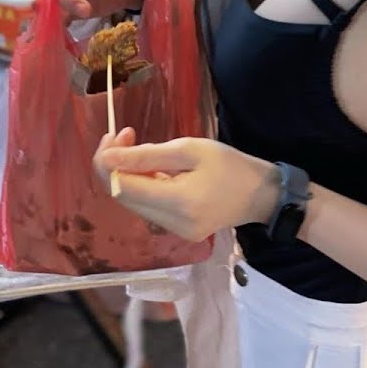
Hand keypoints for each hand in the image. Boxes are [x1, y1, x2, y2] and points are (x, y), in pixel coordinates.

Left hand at [94, 132, 279, 242]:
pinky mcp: (176, 233)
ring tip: (139, 148)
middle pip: (123, 197)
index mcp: (177, 202)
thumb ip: (148, 155)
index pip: (123, 188)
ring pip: (133, 203)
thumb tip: (107, 158)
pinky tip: (152, 169)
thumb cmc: (229, 165)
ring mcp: (173, 232)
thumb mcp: (191, 150)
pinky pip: (148, 208)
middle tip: (124, 135)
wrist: (259, 194)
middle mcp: (171, 224)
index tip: (113, 135)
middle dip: (115, 166)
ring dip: (128, 175)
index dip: (108, 162)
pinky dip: (143, 186)